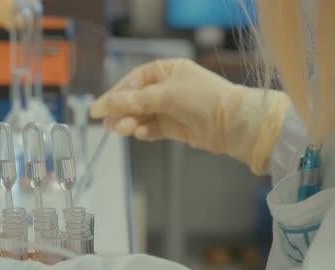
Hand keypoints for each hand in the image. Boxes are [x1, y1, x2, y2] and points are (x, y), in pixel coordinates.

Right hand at [91, 58, 288, 174]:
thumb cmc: (203, 99)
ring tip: (122, 130)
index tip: (100, 107)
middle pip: (136, 99)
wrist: (233, 124)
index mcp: (167, 70)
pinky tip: (139, 134)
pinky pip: (153, 128)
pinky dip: (145, 131)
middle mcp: (168, 88)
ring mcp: (172, 108)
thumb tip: (106, 104)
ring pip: (142, 115)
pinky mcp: (175, 127)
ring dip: (131, 122)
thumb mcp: (166, 95)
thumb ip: (135, 101)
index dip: (117, 93)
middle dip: (121, 110)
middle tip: (106, 123)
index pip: (134, 80)